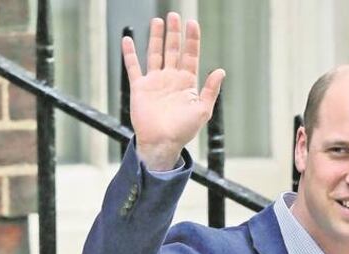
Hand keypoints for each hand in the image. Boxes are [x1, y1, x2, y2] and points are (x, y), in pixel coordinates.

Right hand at [121, 13, 225, 169]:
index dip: (192, 40)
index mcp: (187, 83)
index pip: (190, 55)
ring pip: (155, 54)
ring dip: (156, 38)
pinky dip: (130, 54)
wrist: (162, 142)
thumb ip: (210, 89)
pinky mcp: (140, 87)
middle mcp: (171, 79)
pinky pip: (134, 67)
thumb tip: (220, 71)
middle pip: (173, 50)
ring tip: (158, 21)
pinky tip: (128, 40)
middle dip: (174, 33)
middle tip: (174, 16)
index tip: (193, 24)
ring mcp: (155, 81)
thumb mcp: (203, 110)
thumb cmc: (184, 130)